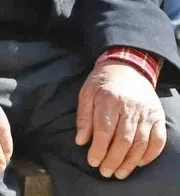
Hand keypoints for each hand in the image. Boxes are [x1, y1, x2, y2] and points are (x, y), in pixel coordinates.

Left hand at [76, 61, 167, 178]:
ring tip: (120, 173)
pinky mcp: (158, 116)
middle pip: (124, 140)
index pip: (105, 130)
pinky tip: (139, 163)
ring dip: (131, 162)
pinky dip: (150, 154)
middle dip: (113, 160)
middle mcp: (130, 107)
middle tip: (105, 172)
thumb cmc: (103, 83)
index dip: (99, 149)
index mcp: (109, 100)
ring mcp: (147, 113)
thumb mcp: (86, 94)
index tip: (93, 162)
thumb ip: (84, 117)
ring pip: (141, 143)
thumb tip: (81, 141)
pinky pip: (158, 139)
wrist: (127, 67)